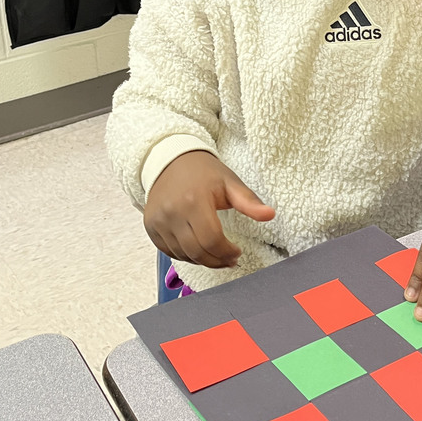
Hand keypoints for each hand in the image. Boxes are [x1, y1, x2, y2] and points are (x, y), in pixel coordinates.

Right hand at [143, 151, 274, 268]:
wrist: (170, 160)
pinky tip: (198, 249)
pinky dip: (186, 255)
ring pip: (183, 255)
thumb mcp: (230, 182)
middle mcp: (172, 212)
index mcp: (194, 200)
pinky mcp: (150, 227)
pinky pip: (169, 252)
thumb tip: (270, 215)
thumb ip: (249, 201)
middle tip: (229, 259)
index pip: (212, 240)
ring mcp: (158, 221)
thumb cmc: (204, 172)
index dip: (227, 252)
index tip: (237, 252)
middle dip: (217, 260)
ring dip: (202, 260)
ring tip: (216, 254)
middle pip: (197, 252)